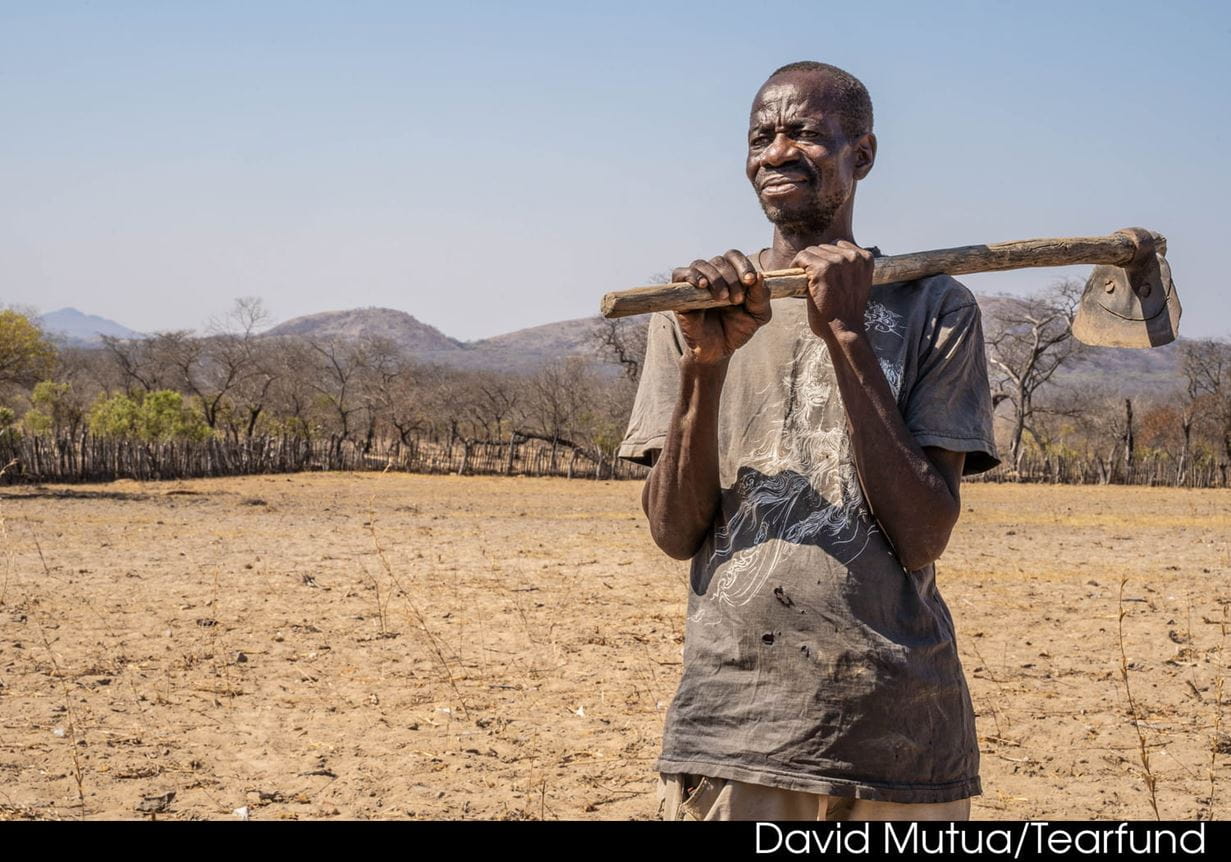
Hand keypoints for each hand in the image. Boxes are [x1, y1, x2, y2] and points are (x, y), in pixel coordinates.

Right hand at [672, 250, 771, 364]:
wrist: (718, 350)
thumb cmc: (737, 330)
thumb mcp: (757, 315)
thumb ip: (762, 296)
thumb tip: (759, 275)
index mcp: (731, 275)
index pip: (734, 256)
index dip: (743, 265)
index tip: (750, 280)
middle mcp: (712, 275)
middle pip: (720, 260)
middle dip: (732, 278)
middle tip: (736, 300)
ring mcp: (695, 283)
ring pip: (701, 264)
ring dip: (715, 278)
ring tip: (722, 298)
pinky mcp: (680, 293)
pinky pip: (680, 273)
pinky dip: (692, 276)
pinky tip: (702, 286)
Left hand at [792, 240, 873, 338]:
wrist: (845, 330)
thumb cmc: (847, 312)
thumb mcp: (857, 284)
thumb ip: (850, 268)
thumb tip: (832, 258)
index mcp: (865, 258)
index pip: (838, 245)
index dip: (828, 258)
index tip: (823, 273)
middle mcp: (853, 257)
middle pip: (823, 247)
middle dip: (816, 262)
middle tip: (813, 280)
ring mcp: (838, 262)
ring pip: (811, 251)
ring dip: (806, 265)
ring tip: (807, 281)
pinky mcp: (822, 269)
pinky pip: (802, 257)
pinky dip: (796, 266)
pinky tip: (799, 279)